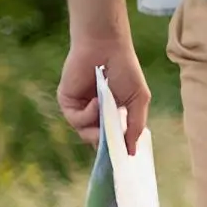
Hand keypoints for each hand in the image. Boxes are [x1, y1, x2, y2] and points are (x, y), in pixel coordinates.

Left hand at [57, 37, 150, 157]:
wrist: (106, 47)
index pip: (112, 138)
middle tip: (113, 143)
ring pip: (86, 133)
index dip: (116, 149)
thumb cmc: (126, 69)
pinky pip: (76, 120)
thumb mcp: (138, 99)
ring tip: (107, 110)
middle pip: (97, 141)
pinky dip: (88, 114)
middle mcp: (95, 114)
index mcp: (112, 113)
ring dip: (97, 127)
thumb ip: (136, 126)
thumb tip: (132, 152)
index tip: (122, 159)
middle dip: (106, 143)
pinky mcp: (67, 103)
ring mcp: (81, 109)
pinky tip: (97, 101)